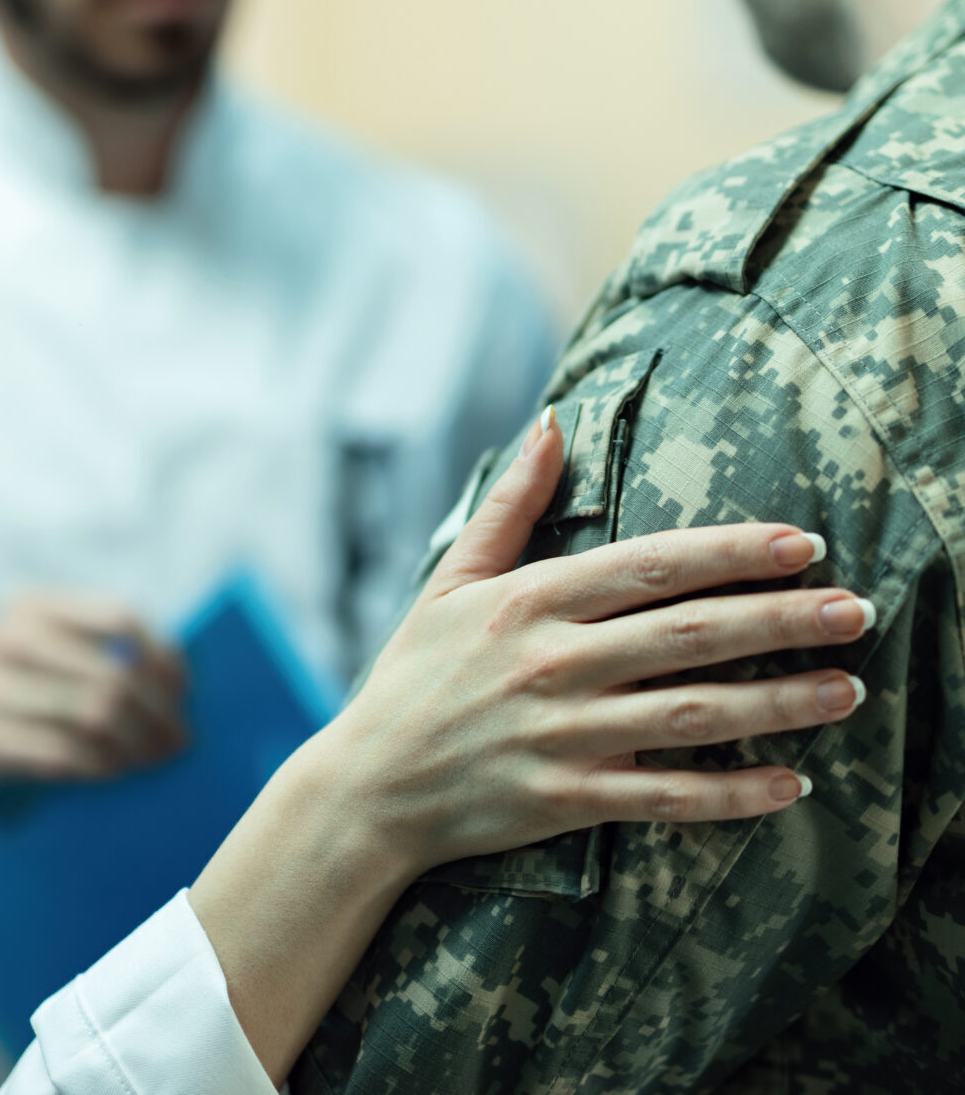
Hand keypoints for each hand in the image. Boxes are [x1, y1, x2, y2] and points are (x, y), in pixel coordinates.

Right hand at [0, 592, 187, 817]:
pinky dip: (97, 764)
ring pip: (93, 713)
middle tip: (179, 741)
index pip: (120, 618)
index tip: (184, 693)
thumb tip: (180, 676)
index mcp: (33, 603)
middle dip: (157, 712)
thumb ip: (103, 651)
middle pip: (113, 671)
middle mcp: (6, 634)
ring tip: (152, 759)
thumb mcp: (47, 654)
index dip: (162, 657)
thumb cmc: (10, 693)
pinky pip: (59, 751)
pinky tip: (111, 771)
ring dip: (135, 743)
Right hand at [325, 409, 870, 876]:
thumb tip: (550, 422)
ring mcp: (561, 736)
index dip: (730, 553)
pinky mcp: (566, 800)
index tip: (801, 544)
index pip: (648, 566)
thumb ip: (509, 504)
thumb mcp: (450, 580)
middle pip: (687, 635)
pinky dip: (730, 796)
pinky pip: (664, 798)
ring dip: (777, 703)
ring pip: (690, 716)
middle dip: (779, 620)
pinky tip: (790, 784)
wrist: (370, 785)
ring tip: (846, 688)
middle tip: (854, 611)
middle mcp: (551, 664)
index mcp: (527, 601)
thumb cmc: (415, 673)